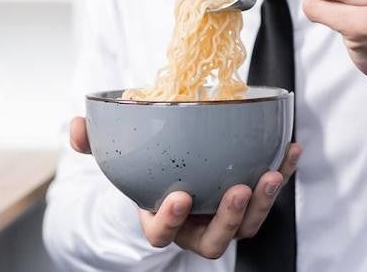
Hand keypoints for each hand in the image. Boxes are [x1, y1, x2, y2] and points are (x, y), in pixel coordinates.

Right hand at [68, 116, 302, 258]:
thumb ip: (94, 142)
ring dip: (263, 203)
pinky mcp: (249, 202)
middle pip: (216, 239)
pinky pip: (270, 194)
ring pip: (247, 225)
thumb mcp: (116, 155)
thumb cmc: (145, 166)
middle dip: (229, 218)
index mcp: (162, 220)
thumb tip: (75, 126)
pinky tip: (290, 149)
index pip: (163, 233)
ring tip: (272, 174)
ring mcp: (225, 218)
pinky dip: (283, 172)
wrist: (171, 167)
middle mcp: (196, 227)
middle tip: (238, 189)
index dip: (170, 220)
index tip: (179, 197)